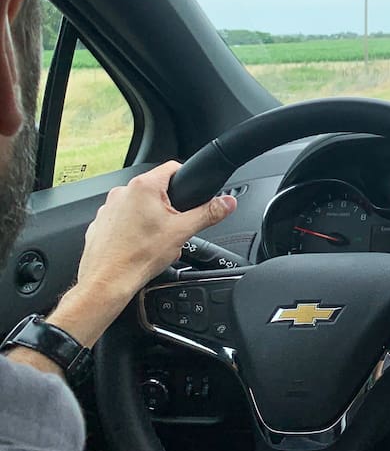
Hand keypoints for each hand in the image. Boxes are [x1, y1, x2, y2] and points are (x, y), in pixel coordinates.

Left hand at [63, 162, 235, 340]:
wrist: (107, 282)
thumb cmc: (138, 257)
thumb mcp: (183, 232)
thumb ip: (209, 213)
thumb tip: (227, 202)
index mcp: (143, 187)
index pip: (173, 168)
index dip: (186, 180)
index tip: (191, 196)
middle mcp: (122, 192)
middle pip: (156, 191)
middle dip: (169, 207)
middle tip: (173, 228)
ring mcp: (108, 208)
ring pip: (139, 206)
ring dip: (150, 219)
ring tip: (155, 241)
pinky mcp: (100, 224)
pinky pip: (123, 220)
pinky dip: (133, 230)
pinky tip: (139, 247)